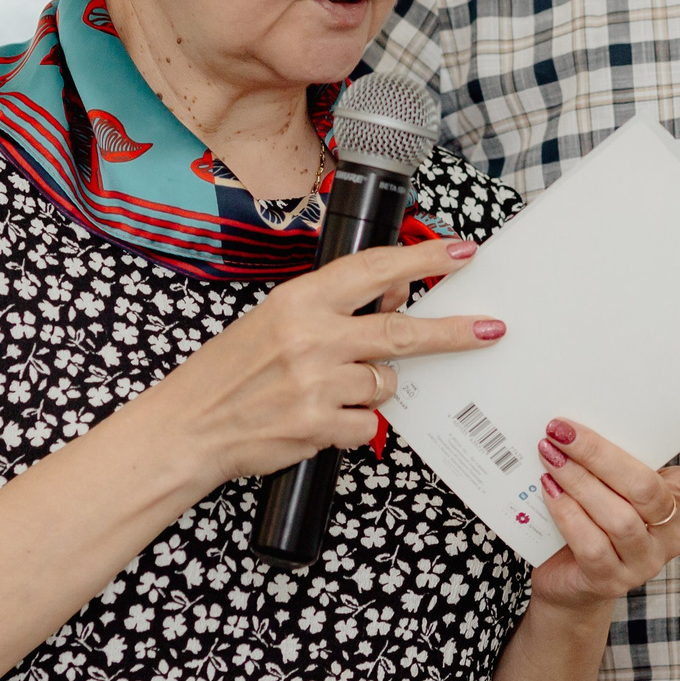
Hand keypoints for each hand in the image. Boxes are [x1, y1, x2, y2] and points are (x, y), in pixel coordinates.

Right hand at [143, 240, 506, 487]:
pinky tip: (321, 420)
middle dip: (453, 331)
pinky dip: (354, 426)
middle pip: (402, 332)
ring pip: (385, 385)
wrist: (189, 427)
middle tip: (490, 328)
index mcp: (299, 300)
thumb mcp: (275, 320)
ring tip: (331, 390)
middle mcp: (311, 337)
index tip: (461, 253)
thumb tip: (393, 295)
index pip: (375, 270)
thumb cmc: (229, 372)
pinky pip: (368, 426)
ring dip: (373, 390)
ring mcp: (316, 383)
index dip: (424, 260)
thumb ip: (334, 308)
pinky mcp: (319, 426)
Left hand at [529, 419, 679, 616]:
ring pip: (618, 518)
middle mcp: (669, 535)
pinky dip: (567, 513)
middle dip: (600, 455)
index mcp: (679, 502)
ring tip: (549, 456)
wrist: (568, 577)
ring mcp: (643, 562)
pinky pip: (592, 545)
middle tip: (562, 430)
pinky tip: (549, 492)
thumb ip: (618, 460)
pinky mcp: (611, 582)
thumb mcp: (614, 484)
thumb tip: (584, 421)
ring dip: (578, 482)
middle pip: (645, 489)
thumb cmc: (595, 515)